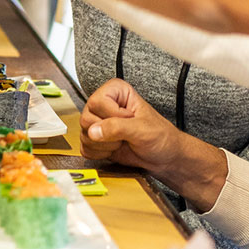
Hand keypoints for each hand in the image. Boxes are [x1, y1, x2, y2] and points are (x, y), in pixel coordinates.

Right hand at [80, 79, 227, 212]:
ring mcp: (97, 123)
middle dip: (106, 134)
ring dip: (104, 145)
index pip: (97, 102)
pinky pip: (85, 148)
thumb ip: (117, 128)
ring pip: (84, 134)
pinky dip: (100, 154)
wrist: (165, 157)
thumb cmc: (160, 137)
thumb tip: (93, 131)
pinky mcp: (95, 140)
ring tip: (121, 143)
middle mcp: (104, 105)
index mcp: (115, 92)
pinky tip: (114, 150)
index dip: (112, 116)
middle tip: (125, 135)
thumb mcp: (142, 129)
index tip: (129, 120)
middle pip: (86, 118)